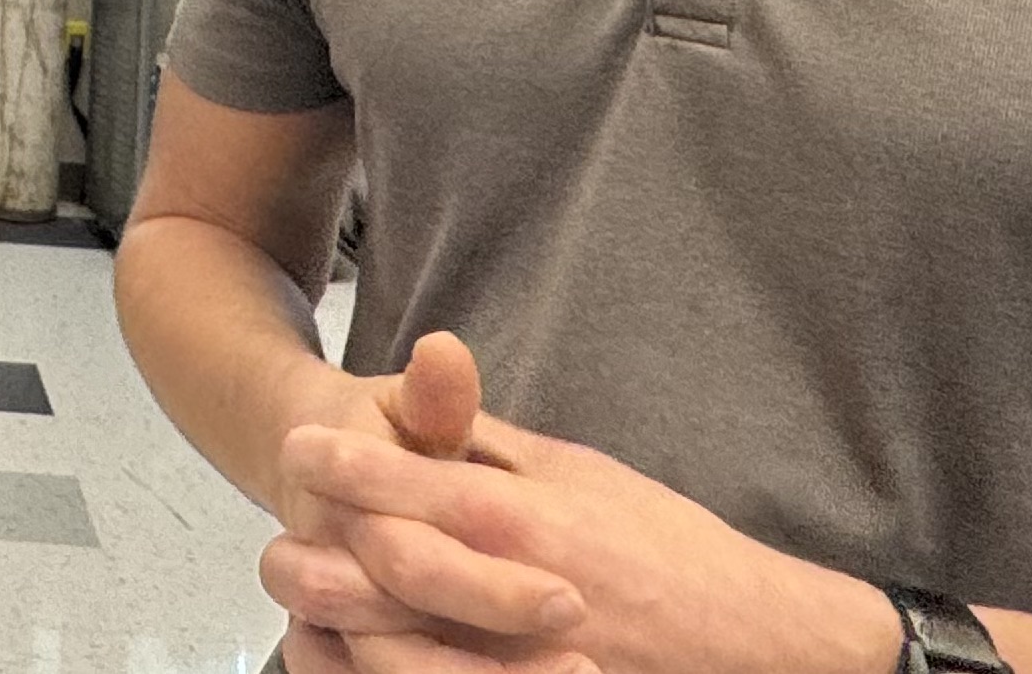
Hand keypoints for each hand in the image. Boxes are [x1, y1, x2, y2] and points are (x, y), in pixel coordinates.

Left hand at [267, 338, 902, 673]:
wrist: (751, 642)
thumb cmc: (667, 549)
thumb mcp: (581, 473)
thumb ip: (494, 444)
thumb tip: (429, 384)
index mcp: (523, 518)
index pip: (409, 483)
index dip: (342, 461)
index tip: (298, 443)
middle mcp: (510, 587)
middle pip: (381, 567)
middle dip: (317, 548)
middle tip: (280, 531)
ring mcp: (513, 658)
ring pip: (393, 644)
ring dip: (337, 620)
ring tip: (301, 595)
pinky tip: (358, 654)